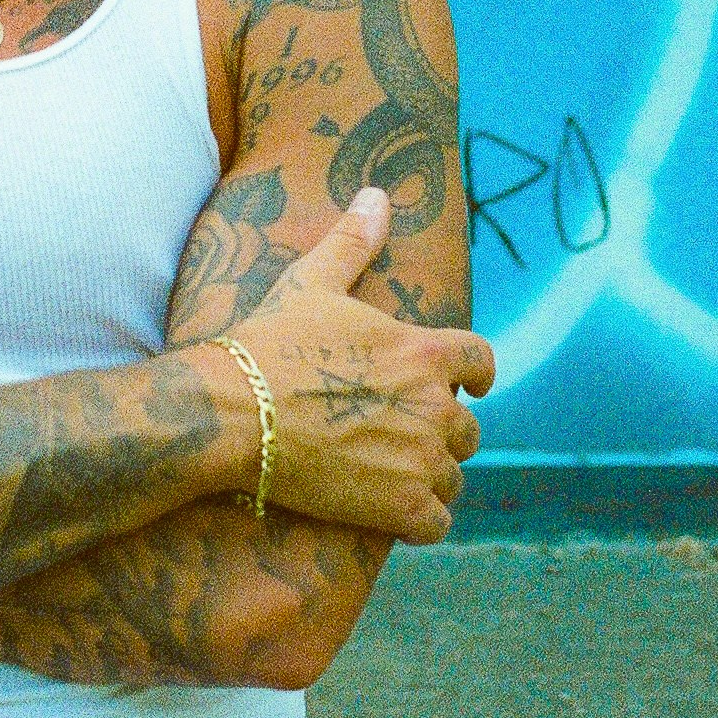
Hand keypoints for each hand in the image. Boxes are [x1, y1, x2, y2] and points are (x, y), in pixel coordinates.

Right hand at [220, 189, 492, 544]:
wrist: (234, 411)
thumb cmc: (269, 343)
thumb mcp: (310, 282)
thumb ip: (352, 241)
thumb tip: (374, 195)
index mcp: (426, 350)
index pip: (483, 362)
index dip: (476, 376)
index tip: (469, 387)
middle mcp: (437, 405)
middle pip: (467, 428)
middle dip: (439, 431)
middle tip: (397, 435)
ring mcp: (422, 459)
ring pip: (452, 476)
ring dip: (429, 477)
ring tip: (390, 475)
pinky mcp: (401, 507)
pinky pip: (436, 522)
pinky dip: (418, 520)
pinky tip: (390, 513)